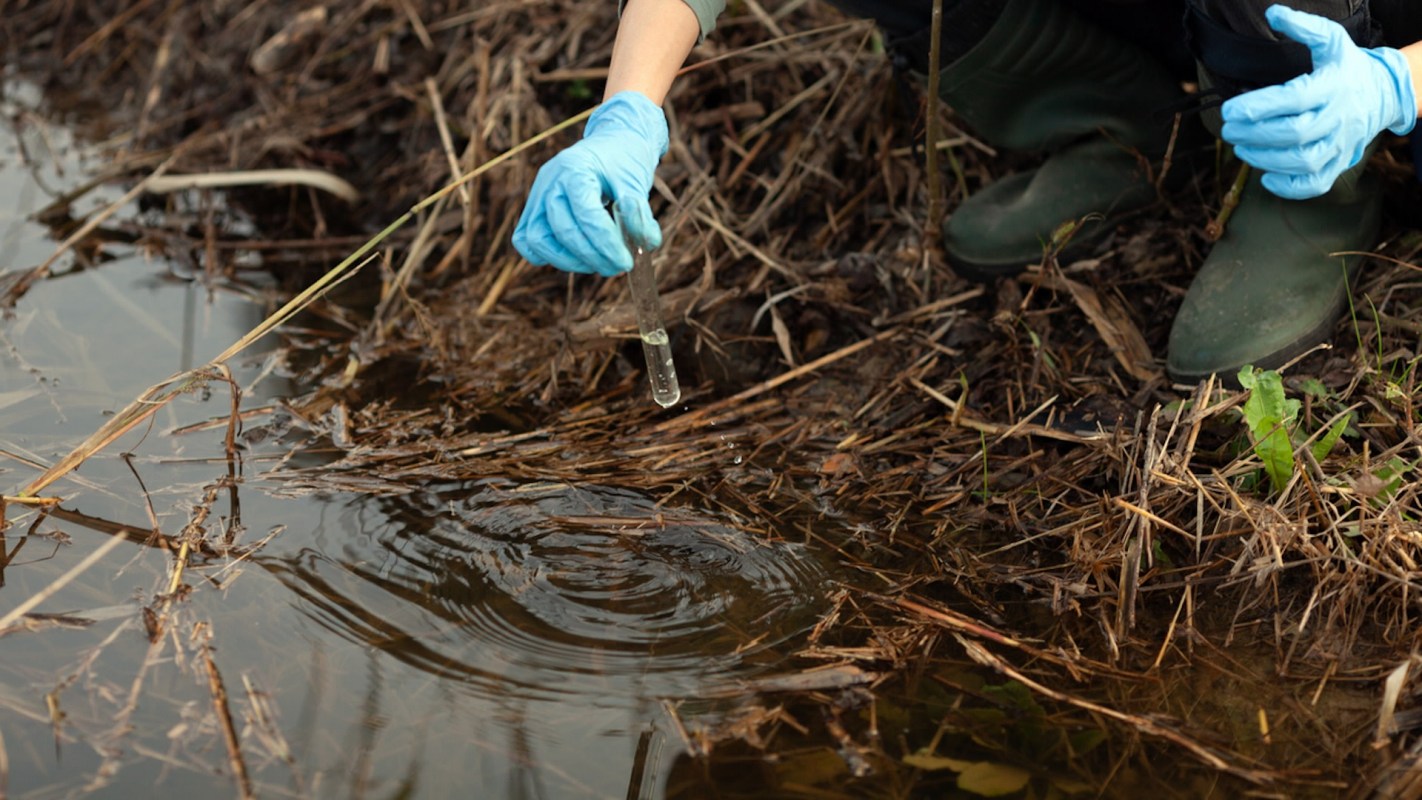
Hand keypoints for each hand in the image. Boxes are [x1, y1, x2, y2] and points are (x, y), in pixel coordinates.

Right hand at [513, 91, 667, 275]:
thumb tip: (645, 244)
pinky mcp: (534, 210)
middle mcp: (550, 181)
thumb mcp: (636, 180)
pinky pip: (527, 240)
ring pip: (537, 240)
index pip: (586, 214)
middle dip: (592, 256)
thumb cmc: (624, 160)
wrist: (612, 143)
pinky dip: (547, 255)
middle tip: (618, 266)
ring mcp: (538, 195)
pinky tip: (576, 257)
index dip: (607, 244)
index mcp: (575, 168)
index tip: (627, 262)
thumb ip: (638, 213)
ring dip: (568, 261)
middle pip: (563, 230)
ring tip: (598, 264)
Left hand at [1220, 5, 1416, 199]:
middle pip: (1295, 133)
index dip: (1259, 106)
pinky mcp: (1338, 163)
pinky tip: (1265, 176)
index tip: (1228, 110)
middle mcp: (1339, 116)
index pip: (1295, 99)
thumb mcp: (1331, 41)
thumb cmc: (1346, 67)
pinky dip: (1288, 187)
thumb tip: (1272, 13)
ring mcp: (1340, 143)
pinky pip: (1315, 183)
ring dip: (1264, 158)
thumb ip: (1303, 26)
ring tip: (1241, 147)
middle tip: (1228, 130)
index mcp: (1334, 85)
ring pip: (1302, 161)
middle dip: (1255, 134)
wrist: (1383, 94)